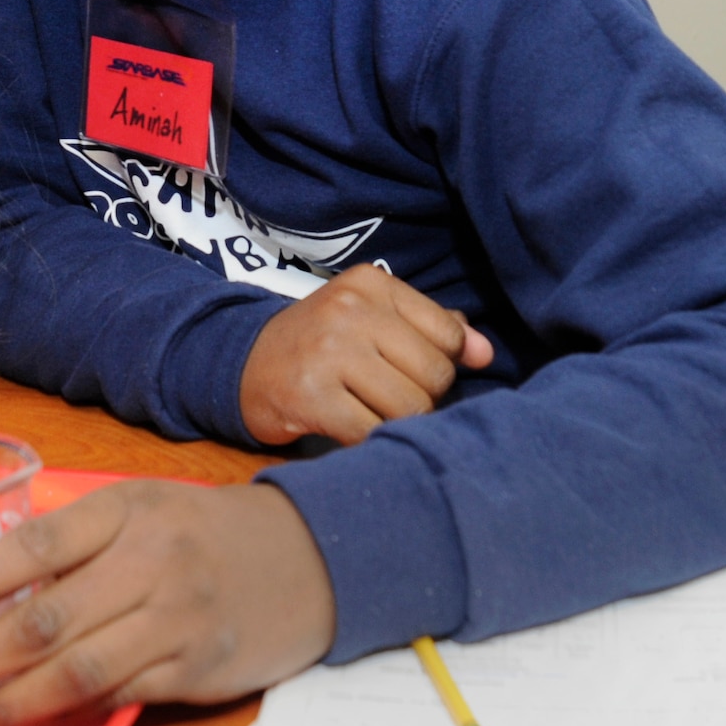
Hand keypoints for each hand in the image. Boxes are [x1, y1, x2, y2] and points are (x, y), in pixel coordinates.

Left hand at [0, 479, 334, 725]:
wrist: (310, 560)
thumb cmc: (203, 533)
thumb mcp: (142, 509)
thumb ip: (76, 542)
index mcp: (127, 510)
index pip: (33, 546)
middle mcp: (151, 563)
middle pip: (45, 620)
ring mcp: (176, 621)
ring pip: (76, 670)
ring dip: (7, 701)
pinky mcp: (195, 670)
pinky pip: (117, 695)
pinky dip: (64, 712)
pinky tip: (24, 722)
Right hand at [239, 265, 493, 445]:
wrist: (240, 364)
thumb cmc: (321, 344)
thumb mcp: (372, 318)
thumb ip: (431, 329)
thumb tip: (484, 353)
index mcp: (370, 283)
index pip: (447, 335)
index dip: (440, 365)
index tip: (408, 372)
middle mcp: (349, 310)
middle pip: (433, 376)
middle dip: (421, 398)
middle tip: (386, 399)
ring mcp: (328, 352)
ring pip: (410, 408)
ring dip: (397, 424)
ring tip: (370, 414)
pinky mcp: (310, 396)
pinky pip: (372, 433)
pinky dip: (370, 442)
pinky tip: (351, 430)